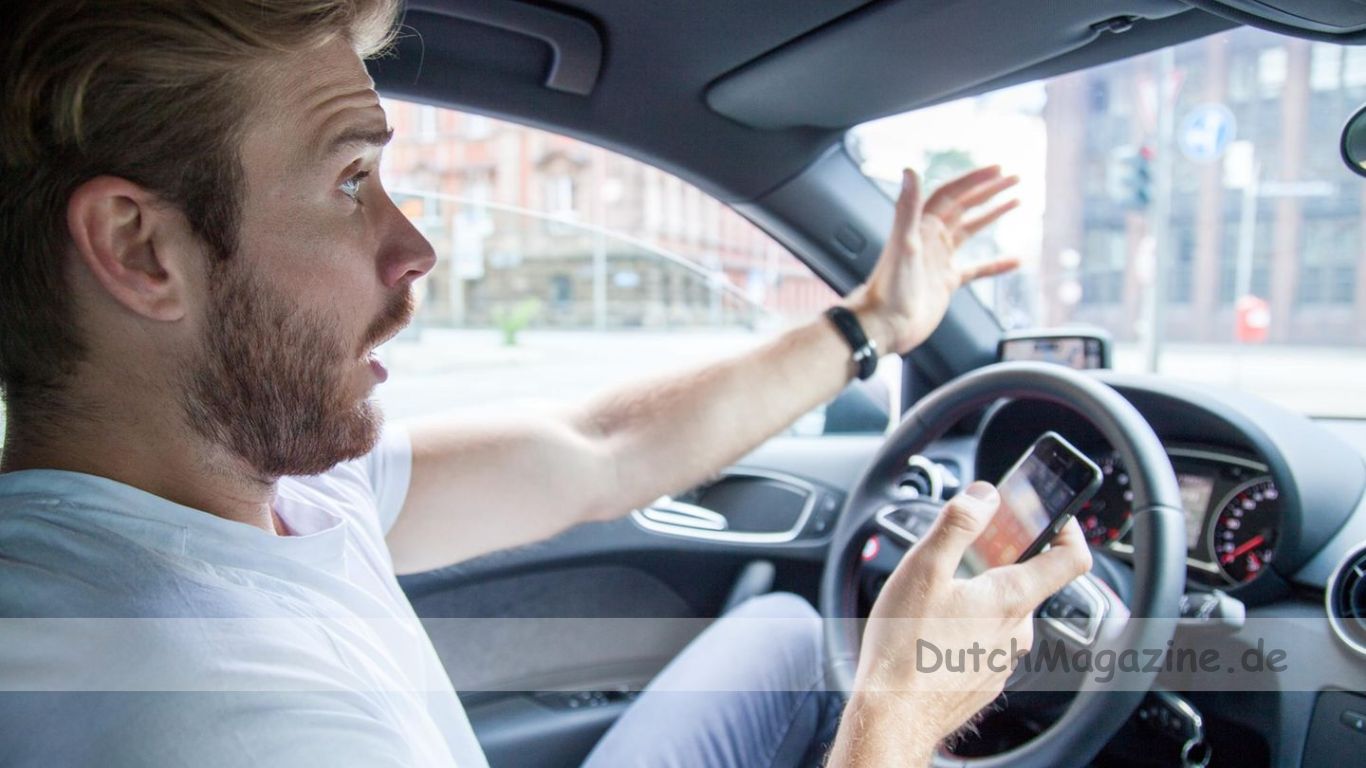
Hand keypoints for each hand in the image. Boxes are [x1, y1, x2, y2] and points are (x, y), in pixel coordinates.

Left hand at [846, 166, 1020, 355]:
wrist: (883, 325)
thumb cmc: (889, 287)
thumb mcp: (903, 243)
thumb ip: (908, 207)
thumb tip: (910, 169)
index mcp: (921, 226)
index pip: (952, 193)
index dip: (974, 179)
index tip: (999, 169)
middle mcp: (931, 238)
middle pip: (964, 206)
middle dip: (989, 190)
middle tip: (1015, 178)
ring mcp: (939, 260)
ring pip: (970, 230)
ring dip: (992, 215)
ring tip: (1016, 201)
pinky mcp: (946, 282)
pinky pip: (977, 269)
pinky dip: (996, 264)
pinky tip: (1015, 260)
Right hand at [850, 482, 1091, 751]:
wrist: (892, 714)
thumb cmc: (904, 646)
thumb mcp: (923, 568)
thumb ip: (958, 524)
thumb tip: (985, 495)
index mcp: (1011, 597)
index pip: (1071, 557)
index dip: (1068, 527)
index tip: (1052, 514)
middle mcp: (1018, 631)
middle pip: (1027, 581)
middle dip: (998, 560)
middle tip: (960, 554)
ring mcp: (1003, 659)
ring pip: (1003, 613)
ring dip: (979, 596)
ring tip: (934, 597)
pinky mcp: (984, 679)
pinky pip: (987, 642)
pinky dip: (968, 627)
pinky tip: (932, 631)